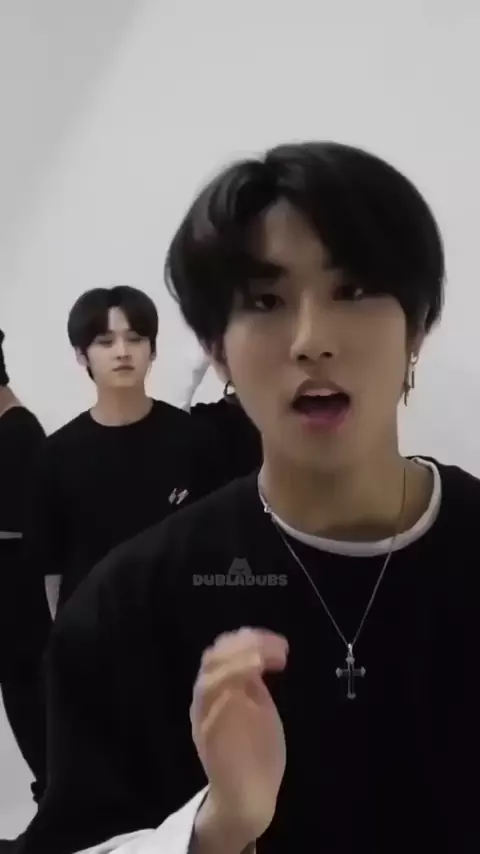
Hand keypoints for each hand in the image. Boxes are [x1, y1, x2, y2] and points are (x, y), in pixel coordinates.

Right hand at [190, 628, 287, 849]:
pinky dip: (229, 687)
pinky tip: (253, 679)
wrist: (247, 799)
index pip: (224, 653)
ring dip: (236, 662)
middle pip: (212, 659)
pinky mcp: (210, 739)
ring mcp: (206, 719)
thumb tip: (257, 653)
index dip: (250, 640)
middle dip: (243, 646)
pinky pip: (211, 707)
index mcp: (218, 691)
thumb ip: (252, 685)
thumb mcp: (257, 709)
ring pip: (209, 678)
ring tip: (262, 660)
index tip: (280, 643)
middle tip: (276, 648)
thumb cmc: (255, 754)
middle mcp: (206, 701)